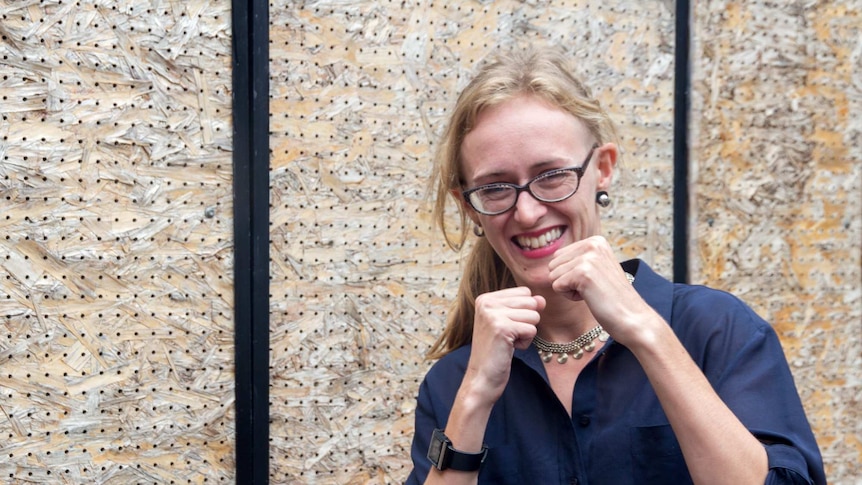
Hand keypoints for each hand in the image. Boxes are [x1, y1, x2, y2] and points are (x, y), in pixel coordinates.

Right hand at [465, 287, 544, 403]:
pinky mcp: (502, 328)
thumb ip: (525, 306)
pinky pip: (531, 329)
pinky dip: (525, 343)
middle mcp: (486, 302)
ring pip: (534, 315)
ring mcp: (492, 314)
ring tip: (508, 342)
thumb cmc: (495, 351)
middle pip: (531, 302)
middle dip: (526, 322)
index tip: (506, 327)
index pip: (524, 292)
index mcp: (486, 298)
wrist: (482, 378)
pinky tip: (509, 348)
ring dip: (526, 333)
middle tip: (507, 336)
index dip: (523, 312)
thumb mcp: (508, 322)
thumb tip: (542, 299)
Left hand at [548, 236, 656, 346]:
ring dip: (569, 289)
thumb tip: (550, 262)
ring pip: (553, 276)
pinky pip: (557, 286)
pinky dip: (570, 296)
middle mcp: (592, 244)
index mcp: (595, 240)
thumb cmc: (611, 296)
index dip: (570, 273)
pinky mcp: (582, 273)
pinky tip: (590, 297)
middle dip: (567, 280)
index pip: (558, 255)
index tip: (593, 280)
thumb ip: (578, 259)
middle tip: (592, 287)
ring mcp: (587, 258)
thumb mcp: (597, 267)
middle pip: (553, 264)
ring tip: (592, 291)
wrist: (632, 316)